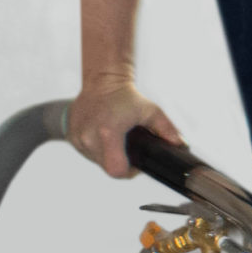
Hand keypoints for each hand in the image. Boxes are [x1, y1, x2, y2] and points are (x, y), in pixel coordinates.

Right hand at [67, 80, 182, 175]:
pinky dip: (96, 148)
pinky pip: (87, 152)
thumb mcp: (151, 111)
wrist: (101, 81)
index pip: (117, 170)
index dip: (129, 172)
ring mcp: (78, 137)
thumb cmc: (125, 95)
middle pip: (108, 168)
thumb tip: (180, 145)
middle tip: (126, 148)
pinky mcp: (71, 135)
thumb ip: (168, 130)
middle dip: (120, 162)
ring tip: (114, 138)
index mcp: (108, 132)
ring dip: (107, 155)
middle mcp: (89, 136)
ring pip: (97, 161)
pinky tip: (103, 135)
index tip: (135, 164)